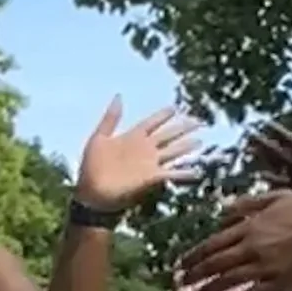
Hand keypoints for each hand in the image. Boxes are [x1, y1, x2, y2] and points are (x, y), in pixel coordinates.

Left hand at [74, 98, 201, 215]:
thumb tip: (119, 96)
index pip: (151, 123)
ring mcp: (149, 164)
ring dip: (186, 147)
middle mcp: (144, 149)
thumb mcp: (99, 138)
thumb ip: (111, 118)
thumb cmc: (91, 167)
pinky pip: (170, 174)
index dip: (162, 115)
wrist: (92, 194)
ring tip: (199, 141)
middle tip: (197, 120)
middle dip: (182, 128)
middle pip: (167, 135)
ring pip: (172, 152)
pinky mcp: (150, 178)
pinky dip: (183, 173)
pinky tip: (196, 172)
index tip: (175, 107)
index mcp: (132, 137)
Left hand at [179, 191, 291, 290]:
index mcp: (249, 227)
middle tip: (181, 282)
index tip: (180, 263)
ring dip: (212, 289)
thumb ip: (246, 204)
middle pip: (216, 264)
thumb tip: (223, 213)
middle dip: (195, 274)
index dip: (193, 255)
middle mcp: (253, 248)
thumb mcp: (273, 197)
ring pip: (231, 281)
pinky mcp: (282, 282)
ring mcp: (267, 267)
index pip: (212, 244)